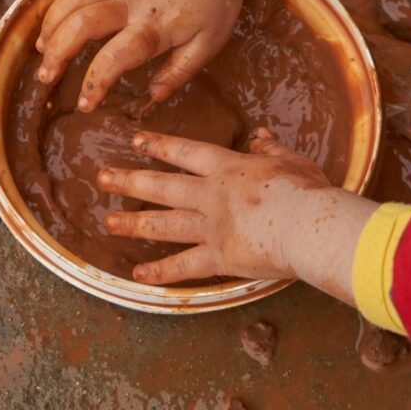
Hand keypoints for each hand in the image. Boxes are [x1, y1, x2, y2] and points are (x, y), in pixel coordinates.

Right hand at [35, 0, 250, 110]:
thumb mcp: (209, 42)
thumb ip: (180, 71)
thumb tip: (154, 95)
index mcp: (153, 28)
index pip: (114, 59)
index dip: (94, 83)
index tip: (85, 103)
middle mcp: (129, 4)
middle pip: (81, 26)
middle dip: (57, 53)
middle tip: (46, 76)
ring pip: (72, 0)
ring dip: (51, 26)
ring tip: (42, 49)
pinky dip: (61, 0)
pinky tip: (56, 18)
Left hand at [97, 128, 340, 285]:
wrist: (309, 226)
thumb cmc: (306, 189)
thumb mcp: (289, 159)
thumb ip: (270, 147)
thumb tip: (260, 135)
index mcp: (226, 167)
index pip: (183, 152)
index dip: (157, 145)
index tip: (134, 141)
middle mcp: (210, 195)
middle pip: (161, 186)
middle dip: (128, 181)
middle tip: (101, 178)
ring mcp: (211, 226)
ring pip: (163, 224)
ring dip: (133, 224)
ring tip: (108, 223)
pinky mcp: (219, 258)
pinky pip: (184, 267)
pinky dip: (160, 272)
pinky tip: (138, 276)